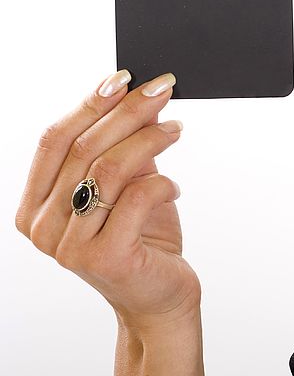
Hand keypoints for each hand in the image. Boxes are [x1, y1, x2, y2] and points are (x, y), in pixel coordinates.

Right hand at [15, 70, 199, 329]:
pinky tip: (174, 187)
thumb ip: (123, 148)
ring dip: (149, 140)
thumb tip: (138, 98)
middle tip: (162, 90)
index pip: (54, 141)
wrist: (159, 296)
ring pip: (109, 169)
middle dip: (127, 112)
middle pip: (83, 149)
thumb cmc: (141, 241)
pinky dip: (162, 182)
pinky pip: (135, 198)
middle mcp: (42, 227)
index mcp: (35, 206)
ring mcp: (69, 246)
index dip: (88, 104)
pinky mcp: (105, 257)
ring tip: (176, 130)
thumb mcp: (127, 187)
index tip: (122, 79)